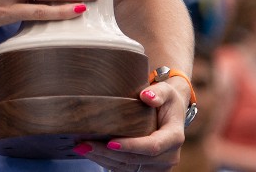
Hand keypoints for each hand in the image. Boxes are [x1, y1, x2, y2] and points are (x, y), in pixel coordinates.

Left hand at [72, 79, 188, 170]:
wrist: (170, 112)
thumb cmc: (165, 100)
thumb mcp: (165, 91)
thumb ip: (158, 93)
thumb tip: (146, 96)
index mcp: (174, 138)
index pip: (152, 146)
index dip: (131, 146)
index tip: (109, 142)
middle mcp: (169, 156)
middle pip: (136, 160)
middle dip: (108, 154)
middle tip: (83, 145)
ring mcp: (159, 166)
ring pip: (129, 168)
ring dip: (104, 160)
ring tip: (81, 148)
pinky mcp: (149, 169)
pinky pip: (127, 170)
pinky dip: (108, 163)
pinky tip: (92, 153)